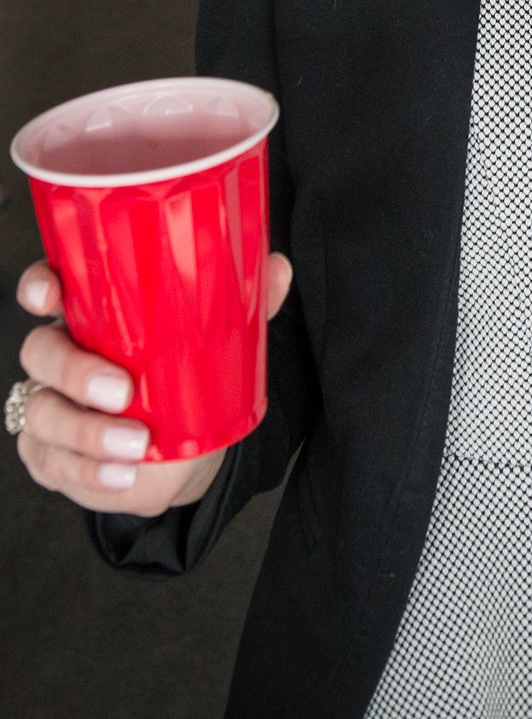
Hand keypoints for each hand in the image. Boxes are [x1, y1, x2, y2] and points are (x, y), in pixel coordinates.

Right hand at [12, 253, 293, 514]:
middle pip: (40, 353)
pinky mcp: (50, 454)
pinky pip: (52, 464)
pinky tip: (122, 476)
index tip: (49, 296)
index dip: (38, 286)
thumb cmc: (185, 372)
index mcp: (92, 312)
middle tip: (122, 391)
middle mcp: (62, 354)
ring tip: (135, 447)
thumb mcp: (214, 335)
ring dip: (87, 434)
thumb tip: (278, 268)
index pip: (48, 286)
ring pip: (43, 415)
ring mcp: (50, 406)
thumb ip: (243, 302)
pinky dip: (88, 474)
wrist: (181, 446)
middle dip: (75, 372)